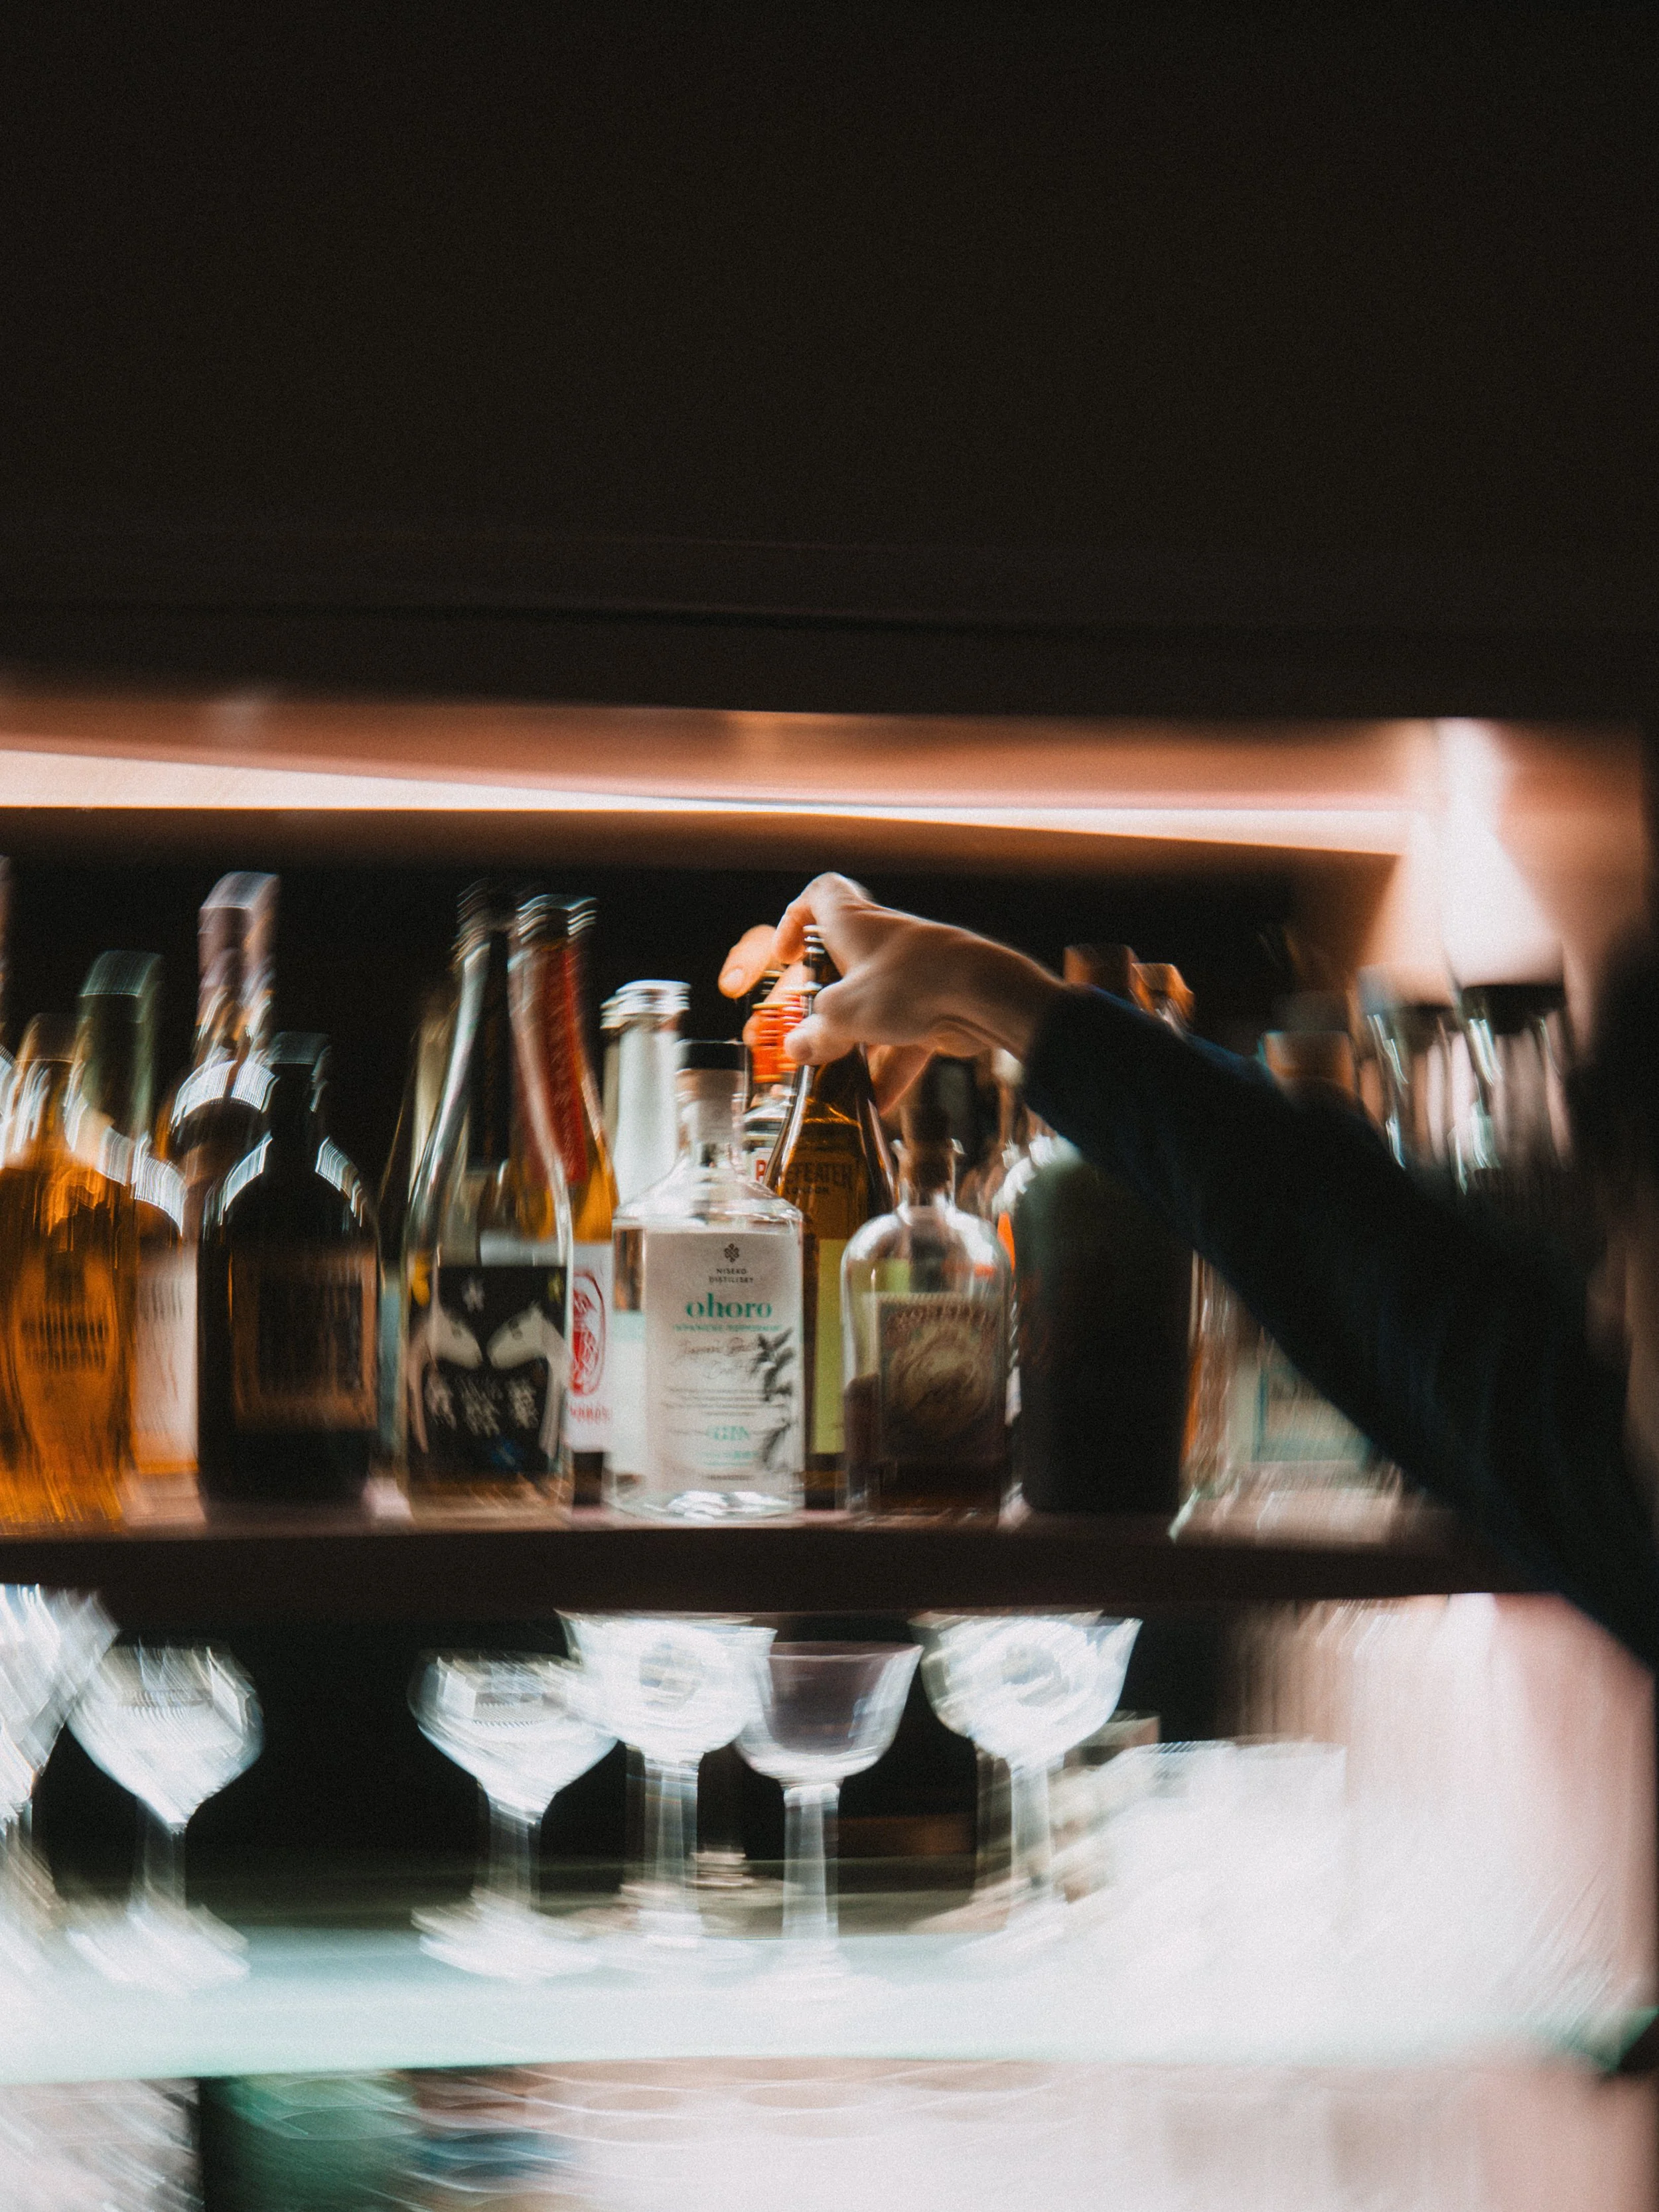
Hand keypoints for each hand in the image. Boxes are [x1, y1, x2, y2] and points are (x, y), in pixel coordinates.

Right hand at [718, 874, 1062, 1108]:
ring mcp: (911, 975)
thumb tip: (797, 1048)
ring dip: (853, 1041)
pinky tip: (877, 1102)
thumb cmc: (910, 983)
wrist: (985, 995)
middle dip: (819, 1004)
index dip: (796, 919)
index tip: (785, 955)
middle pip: (841, 965)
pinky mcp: (936, 1005)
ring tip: (832, 1077)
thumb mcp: (845, 1013)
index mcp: (854, 924)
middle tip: (802, 1033)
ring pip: (872, 1007)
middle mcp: (882, 944)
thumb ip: (817, 1033)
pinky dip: (891, 1068)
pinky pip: (905, 1038)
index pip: (821, 895)